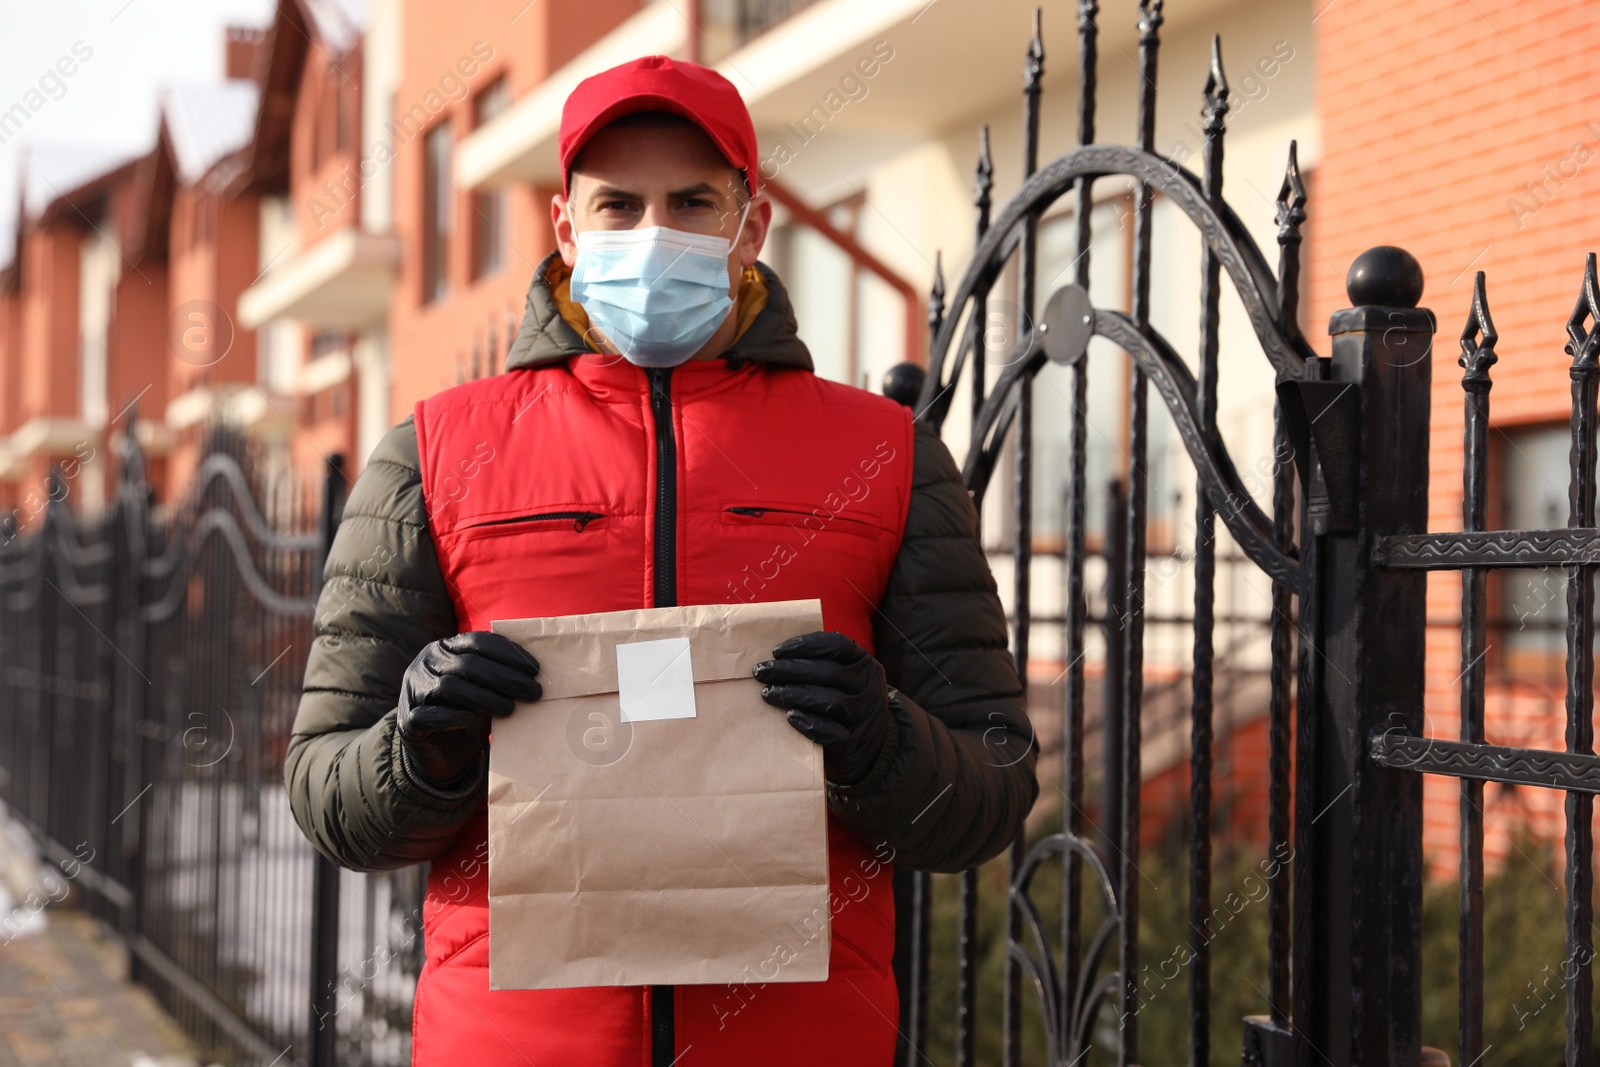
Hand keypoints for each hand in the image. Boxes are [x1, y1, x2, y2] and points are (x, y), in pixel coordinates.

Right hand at [396, 632, 541, 787]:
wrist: (439, 753)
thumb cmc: (467, 714)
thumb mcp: (484, 691)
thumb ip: (499, 677)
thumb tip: (536, 674)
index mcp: (445, 649)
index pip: (477, 642)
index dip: (508, 653)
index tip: (535, 669)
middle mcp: (425, 664)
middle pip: (468, 665)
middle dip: (505, 678)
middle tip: (532, 692)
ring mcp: (413, 691)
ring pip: (449, 687)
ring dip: (485, 698)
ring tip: (511, 709)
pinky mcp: (408, 721)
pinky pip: (428, 715)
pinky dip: (452, 717)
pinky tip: (472, 720)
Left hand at [754, 631, 890, 784]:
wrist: (872, 747)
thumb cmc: (846, 704)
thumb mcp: (845, 680)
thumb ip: (822, 666)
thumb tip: (777, 656)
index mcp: (865, 664)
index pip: (837, 645)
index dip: (806, 645)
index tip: (777, 651)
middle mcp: (869, 687)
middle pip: (829, 673)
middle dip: (790, 670)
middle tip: (761, 672)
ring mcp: (865, 715)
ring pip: (830, 702)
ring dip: (794, 695)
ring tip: (768, 693)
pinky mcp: (856, 742)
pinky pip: (832, 732)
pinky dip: (809, 723)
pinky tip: (789, 717)